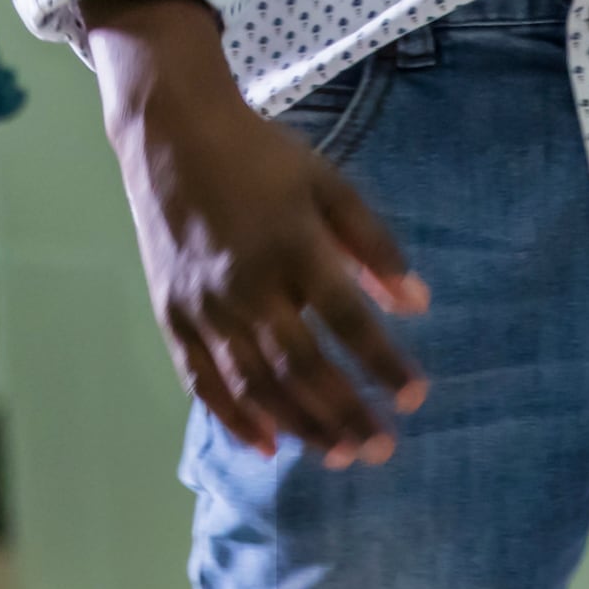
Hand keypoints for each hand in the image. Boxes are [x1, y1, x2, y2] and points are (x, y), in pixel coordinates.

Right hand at [80, 0, 428, 464]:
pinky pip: (202, 380)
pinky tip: (268, 445)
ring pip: (254, 383)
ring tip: (336, 455)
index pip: (346, 319)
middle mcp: (246, 283)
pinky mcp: (172, 316)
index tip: (415, 396)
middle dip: (344, 413)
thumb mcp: (328, 184)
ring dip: (298, 425)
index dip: (382, 362)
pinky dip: (234, 418)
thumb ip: (373, 244)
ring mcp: (204, 306)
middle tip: (380, 450)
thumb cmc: (261, 158)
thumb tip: (417, 304)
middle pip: (301, 365)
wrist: (171, 133)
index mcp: (292, 245)